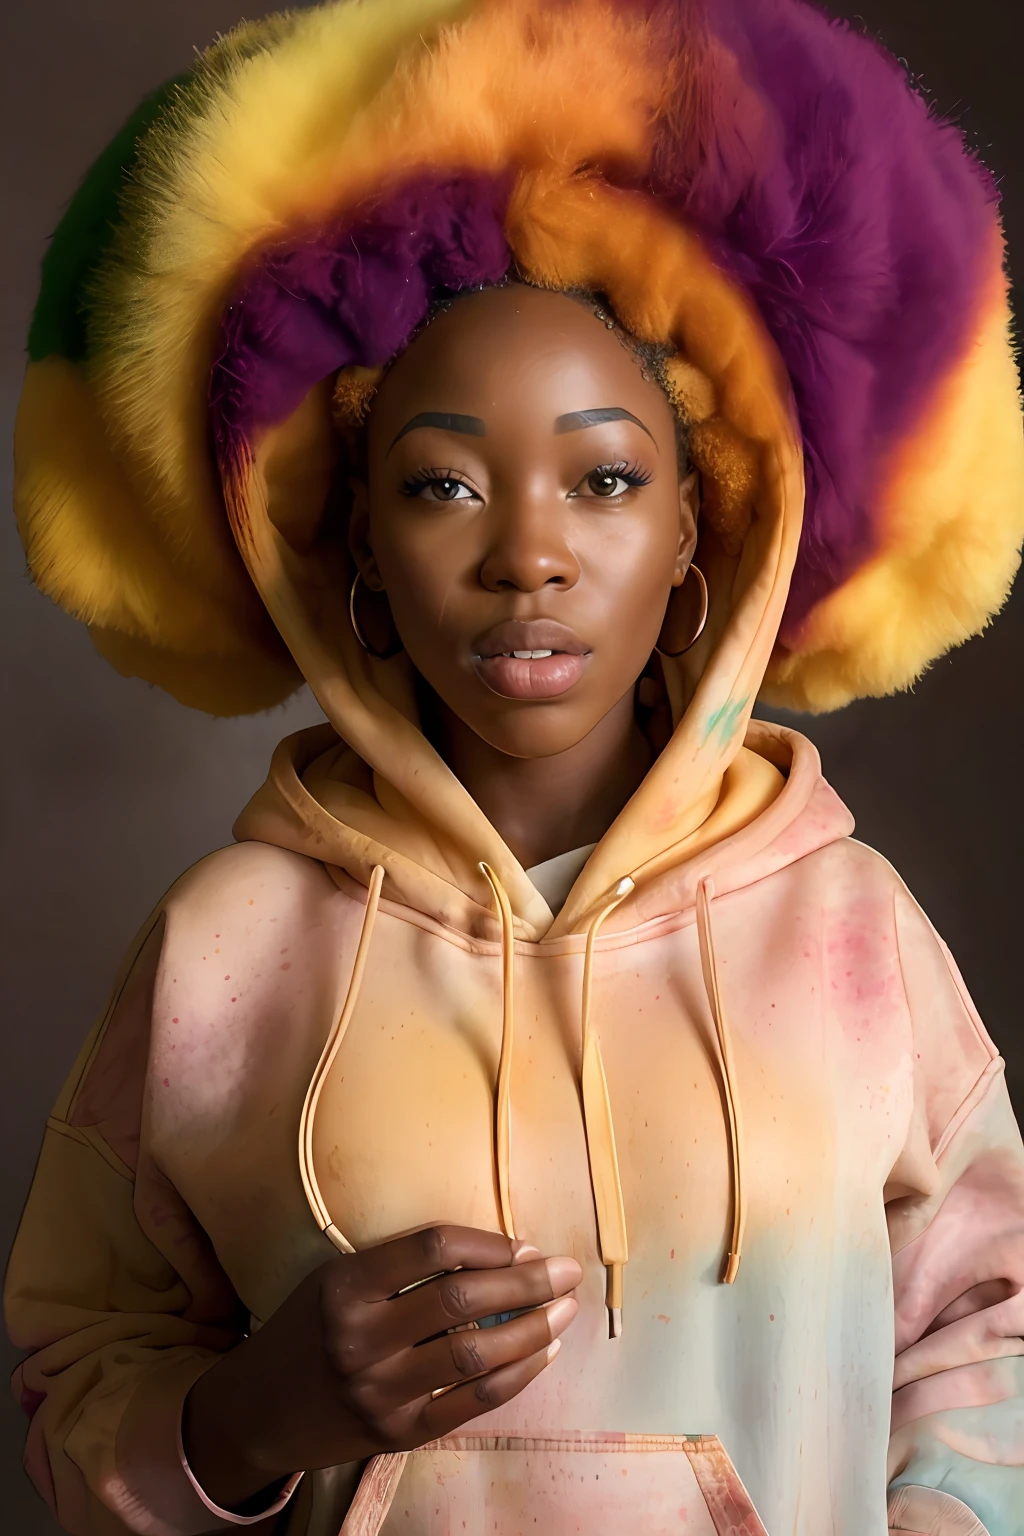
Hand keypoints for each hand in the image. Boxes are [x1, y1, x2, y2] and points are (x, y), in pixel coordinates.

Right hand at [182, 1225, 580, 1511]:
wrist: (258, 1411)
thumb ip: (401, 1266)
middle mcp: (361, 1338)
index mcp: (346, 1285)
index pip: (433, 1247)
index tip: (526, 1243)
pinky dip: (517, 1375)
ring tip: (564, 1310)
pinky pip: (473, 1402)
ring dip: (533, 1328)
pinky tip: (541, 1353)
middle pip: (462, 1299)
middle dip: (528, 1281)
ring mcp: (380, 1391)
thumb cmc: (308, 1329)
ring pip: (476, 1354)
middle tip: (568, 1271)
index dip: (489, 1242)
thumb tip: (500, 1254)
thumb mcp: (337, 1279)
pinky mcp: (399, 1433)